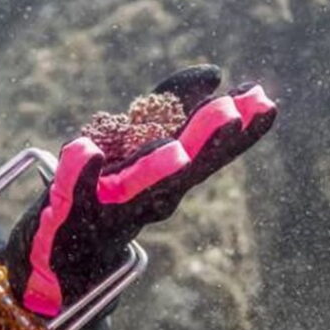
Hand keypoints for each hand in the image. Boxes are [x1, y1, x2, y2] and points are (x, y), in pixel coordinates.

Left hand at [4, 65, 277, 316]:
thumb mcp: (144, 140)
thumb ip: (174, 103)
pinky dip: (80, 173)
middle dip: (207, 142)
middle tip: (233, 113)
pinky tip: (86, 148)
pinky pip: (75, 192)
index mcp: (174, 177)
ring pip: (138, 187)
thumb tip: (213, 74)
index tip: (264, 101)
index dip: (239, 127)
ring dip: (157, 167)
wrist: (65, 255)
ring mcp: (114, 207)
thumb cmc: (113, 192)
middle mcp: (153, 196)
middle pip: (186, 169)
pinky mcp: (74, 212)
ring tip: (175, 150)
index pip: (211, 148)